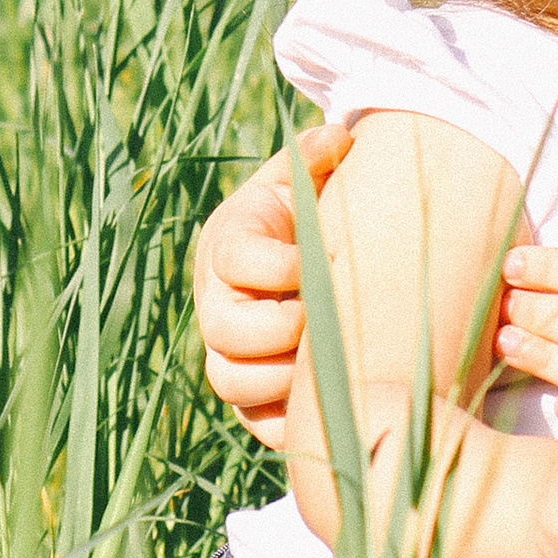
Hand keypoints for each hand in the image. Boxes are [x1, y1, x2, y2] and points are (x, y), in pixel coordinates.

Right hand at [191, 122, 351, 445]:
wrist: (303, 260)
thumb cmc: (307, 215)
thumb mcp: (306, 179)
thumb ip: (317, 155)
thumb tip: (340, 136)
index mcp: (228, 244)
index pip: (235, 260)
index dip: (280, 267)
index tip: (319, 262)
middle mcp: (216, 302)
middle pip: (223, 330)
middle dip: (279, 329)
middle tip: (325, 320)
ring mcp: (227, 352)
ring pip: (231, 381)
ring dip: (282, 378)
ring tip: (330, 363)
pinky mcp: (249, 395)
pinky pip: (255, 421)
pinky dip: (287, 420)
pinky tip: (328, 403)